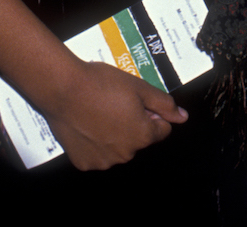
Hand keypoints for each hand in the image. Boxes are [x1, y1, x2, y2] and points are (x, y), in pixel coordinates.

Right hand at [42, 58, 187, 170]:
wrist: (64, 89)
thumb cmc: (102, 84)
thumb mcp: (139, 86)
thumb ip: (164, 104)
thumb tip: (182, 116)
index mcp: (142, 135)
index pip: (161, 129)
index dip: (151, 112)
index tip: (136, 100)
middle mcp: (125, 154)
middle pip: (138, 139)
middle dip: (133, 123)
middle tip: (116, 102)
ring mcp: (103, 162)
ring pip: (117, 148)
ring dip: (114, 133)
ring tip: (99, 110)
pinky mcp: (84, 163)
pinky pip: (97, 154)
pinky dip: (95, 142)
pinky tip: (87, 123)